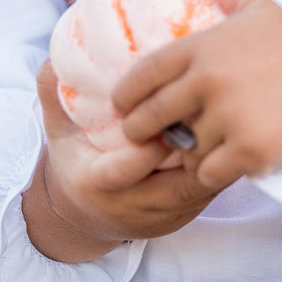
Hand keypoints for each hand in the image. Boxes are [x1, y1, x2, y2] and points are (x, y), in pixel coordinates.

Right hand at [22, 60, 220, 262]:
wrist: (86, 218)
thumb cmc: (76, 163)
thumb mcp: (59, 132)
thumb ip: (54, 98)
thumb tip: (51, 61)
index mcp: (95, 185)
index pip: (121, 172)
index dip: (146, 150)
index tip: (166, 117)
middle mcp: (130, 208)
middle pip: (171, 186)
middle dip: (195, 151)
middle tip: (213, 113)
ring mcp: (160, 218)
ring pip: (197, 191)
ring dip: (215, 158)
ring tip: (228, 120)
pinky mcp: (182, 220)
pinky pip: (208, 196)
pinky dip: (220, 168)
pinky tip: (230, 137)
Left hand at [111, 0, 281, 191]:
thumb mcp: (260, 8)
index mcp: (205, 47)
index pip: (143, 74)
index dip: (125, 95)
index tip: (121, 106)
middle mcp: (209, 80)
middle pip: (150, 117)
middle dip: (141, 130)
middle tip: (147, 135)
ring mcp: (227, 117)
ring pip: (182, 149)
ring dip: (188, 152)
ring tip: (208, 141)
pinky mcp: (246, 151)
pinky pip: (205, 173)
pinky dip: (212, 172)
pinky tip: (229, 160)